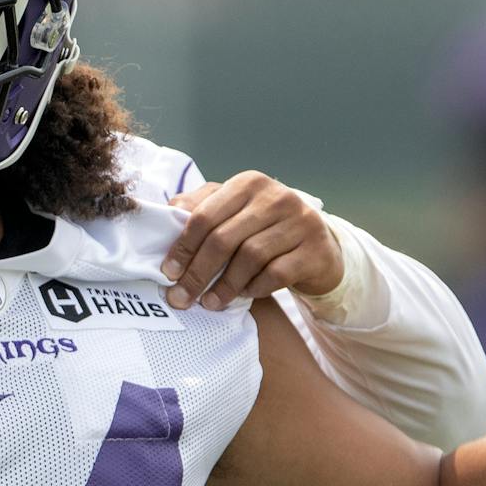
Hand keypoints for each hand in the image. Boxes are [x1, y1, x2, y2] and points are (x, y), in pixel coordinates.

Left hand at [160, 171, 343, 310]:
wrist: (317, 247)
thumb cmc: (264, 230)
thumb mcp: (234, 212)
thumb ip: (201, 208)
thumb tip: (167, 214)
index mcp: (249, 183)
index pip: (205, 215)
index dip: (183, 247)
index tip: (168, 272)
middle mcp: (277, 196)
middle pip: (224, 239)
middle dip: (197, 273)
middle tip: (182, 297)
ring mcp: (300, 221)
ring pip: (250, 257)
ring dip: (224, 285)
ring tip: (210, 302)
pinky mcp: (315, 250)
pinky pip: (275, 274)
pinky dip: (254, 288)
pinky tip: (244, 294)